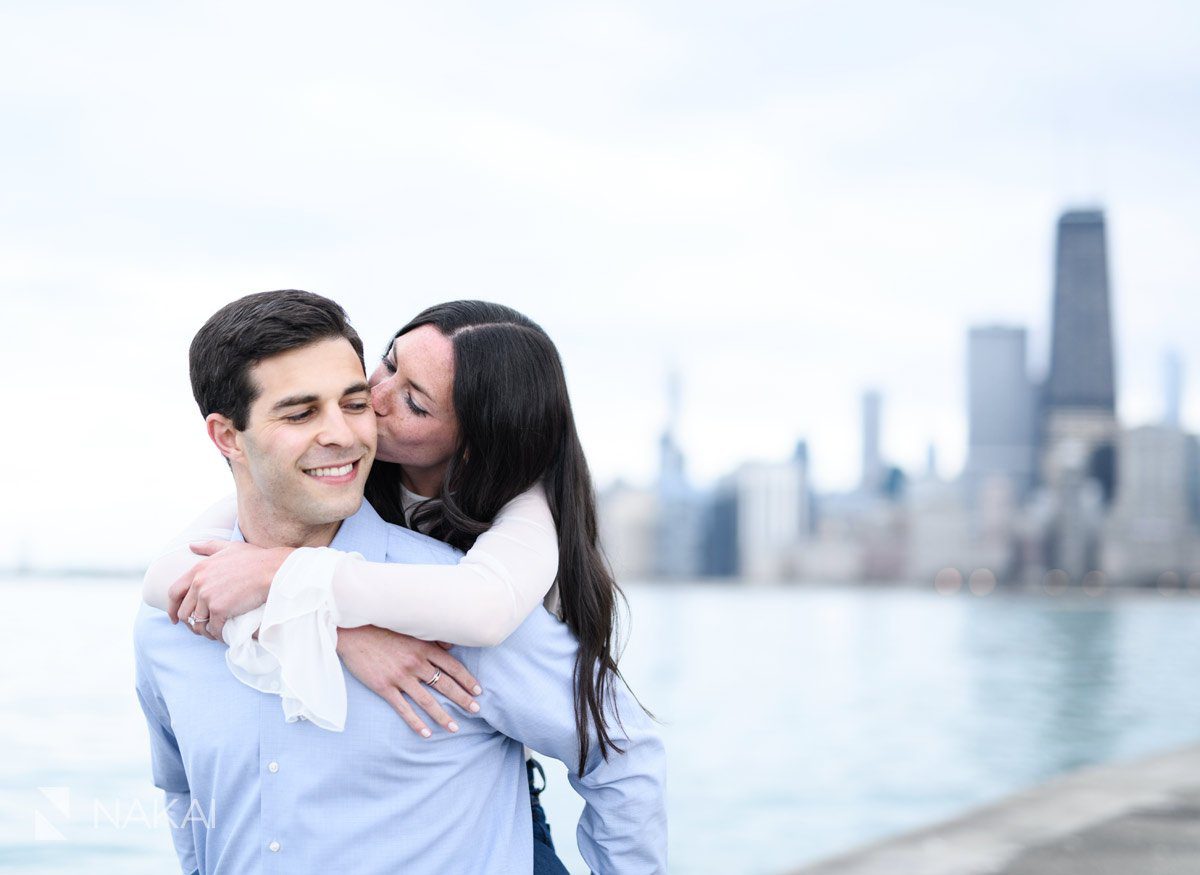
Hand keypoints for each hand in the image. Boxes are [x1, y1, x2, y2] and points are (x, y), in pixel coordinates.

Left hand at [169, 540, 290, 641]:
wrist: (271, 570)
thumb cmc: (255, 558)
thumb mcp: (229, 548)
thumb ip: (208, 546)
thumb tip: (191, 546)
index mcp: (198, 569)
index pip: (174, 593)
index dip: (172, 608)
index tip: (175, 617)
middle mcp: (199, 584)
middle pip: (184, 611)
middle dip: (189, 623)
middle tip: (199, 628)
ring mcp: (208, 597)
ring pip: (197, 623)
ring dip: (203, 631)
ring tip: (212, 633)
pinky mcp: (220, 610)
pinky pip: (213, 629)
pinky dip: (217, 635)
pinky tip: (223, 635)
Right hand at [336, 626, 482, 737]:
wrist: (352, 632)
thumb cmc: (382, 629)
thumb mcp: (410, 630)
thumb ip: (432, 639)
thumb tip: (451, 647)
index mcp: (424, 648)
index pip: (452, 667)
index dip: (467, 680)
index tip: (479, 691)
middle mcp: (416, 663)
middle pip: (444, 684)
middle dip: (463, 699)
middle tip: (477, 710)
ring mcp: (400, 676)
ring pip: (427, 700)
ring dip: (443, 716)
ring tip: (455, 728)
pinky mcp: (384, 687)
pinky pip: (404, 708)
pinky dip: (416, 722)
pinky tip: (426, 733)